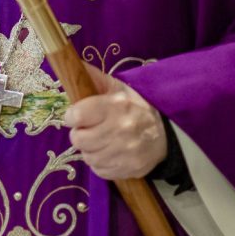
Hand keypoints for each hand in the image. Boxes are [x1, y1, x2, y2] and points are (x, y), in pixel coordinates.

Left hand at [65, 65, 166, 180]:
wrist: (165, 133)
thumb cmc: (134, 107)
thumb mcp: (117, 87)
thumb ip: (93, 78)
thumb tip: (69, 65)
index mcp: (116, 106)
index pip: (78, 114)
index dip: (72, 115)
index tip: (77, 115)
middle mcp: (121, 129)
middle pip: (78, 139)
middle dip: (80, 133)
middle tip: (89, 129)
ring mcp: (125, 152)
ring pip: (87, 157)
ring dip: (89, 149)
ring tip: (100, 140)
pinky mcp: (128, 169)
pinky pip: (99, 170)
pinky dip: (100, 162)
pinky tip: (108, 152)